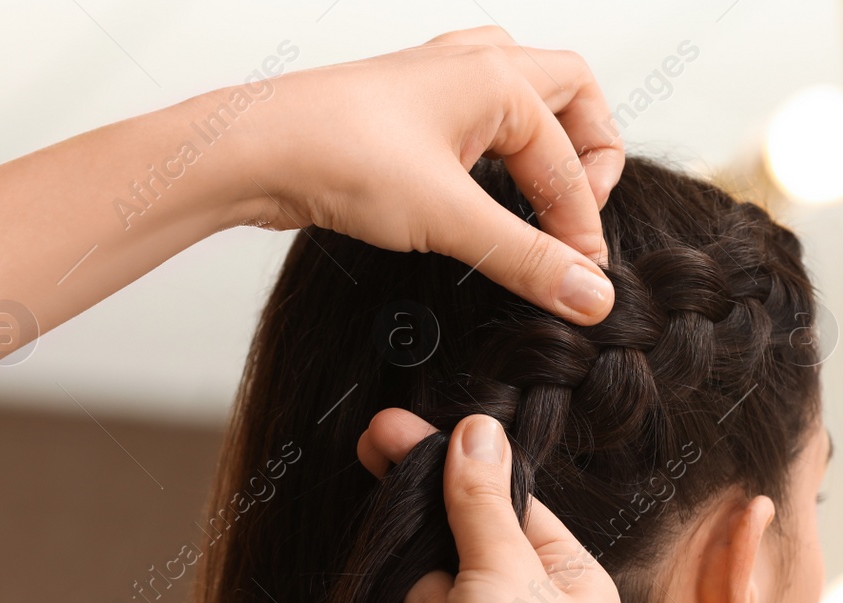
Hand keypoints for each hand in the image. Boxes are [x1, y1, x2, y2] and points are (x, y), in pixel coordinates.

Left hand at [231, 27, 621, 324]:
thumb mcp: (448, 218)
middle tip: (579, 218)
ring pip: (526, 94)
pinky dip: (503, 150)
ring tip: (544, 201)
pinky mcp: (411, 109)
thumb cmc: (338, 155)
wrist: (251, 149)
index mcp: (499, 78)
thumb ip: (526, 260)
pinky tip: (486, 193)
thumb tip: (592, 297)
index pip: (572, 160)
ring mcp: (441, 81)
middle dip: (591, 155)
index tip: (578, 283)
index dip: (583, 227)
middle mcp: (475, 65)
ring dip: (548, 142)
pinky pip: (482, 115)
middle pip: (571, 95)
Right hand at [362, 409, 620, 602]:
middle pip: (457, 546)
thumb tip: (478, 430)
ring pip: (422, 590)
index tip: (394, 433)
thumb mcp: (505, 565)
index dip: (453, 473)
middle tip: (378, 473)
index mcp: (574, 581)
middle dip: (435, 560)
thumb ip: (480, 499)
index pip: (506, 506)